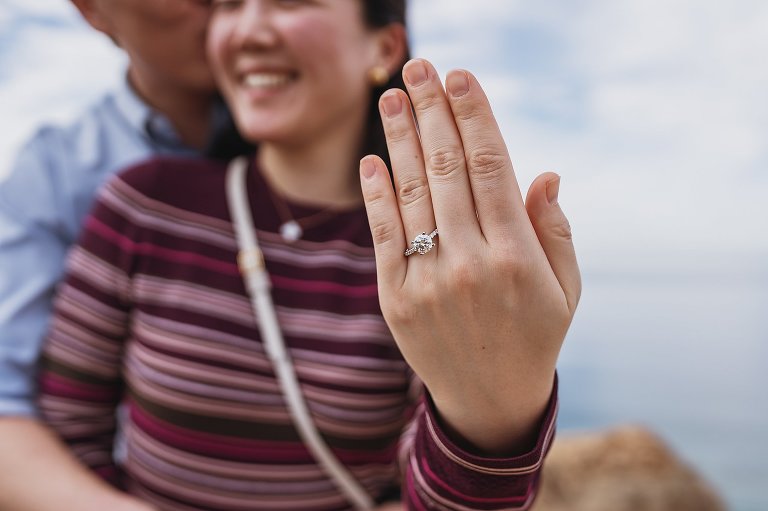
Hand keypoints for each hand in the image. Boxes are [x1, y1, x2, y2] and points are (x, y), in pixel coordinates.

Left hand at [359, 59, 579, 453]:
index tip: (461, 78)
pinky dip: (376, 194)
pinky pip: (383, 236)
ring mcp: (427, 281)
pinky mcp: (395, 299)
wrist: (488, 401)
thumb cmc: (534, 336)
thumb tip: (544, 173)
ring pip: (411, 194)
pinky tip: (372, 160)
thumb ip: (554, 230)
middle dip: (432, 111)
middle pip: (446, 168)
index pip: (491, 167)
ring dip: (399, 140)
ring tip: (390, 97)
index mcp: (517, 256)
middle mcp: (470, 263)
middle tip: (419, 67)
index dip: (474, 116)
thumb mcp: (564, 288)